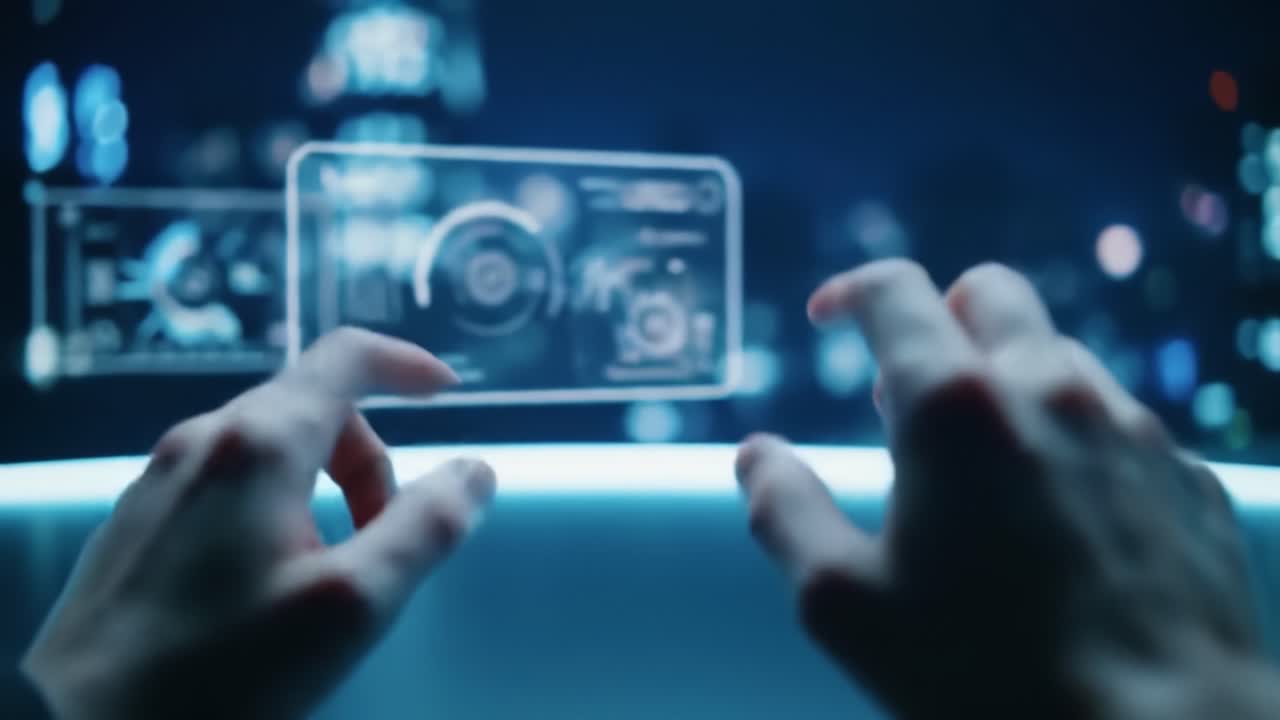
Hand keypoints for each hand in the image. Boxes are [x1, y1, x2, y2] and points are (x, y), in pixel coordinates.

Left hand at [22, 328, 496, 719]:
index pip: (345, 358)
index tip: (447, 395)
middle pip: (313, 408)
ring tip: (332, 573)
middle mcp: (201, 440)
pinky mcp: (134, 522)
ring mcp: (158, 479)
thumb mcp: (352, 606)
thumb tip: (474, 470)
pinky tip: (269, 583)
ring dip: (324, 489)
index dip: (407, 364)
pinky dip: (276, 508)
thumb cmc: (224, 672)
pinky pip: (227, 483)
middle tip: (389, 542)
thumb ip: (426, 528)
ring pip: (268, 448)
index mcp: (257, 442)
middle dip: (370, 461)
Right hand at [736, 261, 1271, 717]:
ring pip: (1061, 355)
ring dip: (1010, 378)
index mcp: (954, 408)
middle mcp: (1051, 391)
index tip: (832, 314)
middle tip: (908, 390)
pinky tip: (1059, 511)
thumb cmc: (988, 679)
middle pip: (990, 293)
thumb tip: (757, 455)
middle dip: (940, 318)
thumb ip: (786, 512)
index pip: (896, 293)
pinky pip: (1122, 422)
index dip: (850, 292)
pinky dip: (1076, 436)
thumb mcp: (846, 605)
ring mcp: (1133, 430)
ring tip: (984, 460)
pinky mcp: (1188, 478)